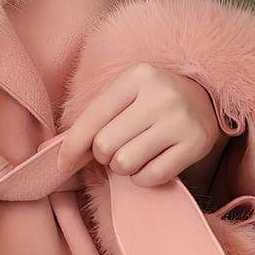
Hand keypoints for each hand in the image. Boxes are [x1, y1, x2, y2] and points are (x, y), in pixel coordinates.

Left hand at [55, 64, 223, 189]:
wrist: (205, 99)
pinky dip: (143, 177)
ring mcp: (181, 120)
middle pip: (105, 146)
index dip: (72, 147)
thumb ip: (90, 121)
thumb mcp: (124, 98)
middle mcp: (161, 95)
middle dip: (103, 156)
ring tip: (135, 153)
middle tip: (116, 148)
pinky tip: (152, 162)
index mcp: (137, 77)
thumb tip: (48, 153)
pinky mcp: (196, 145)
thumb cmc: (152, 101)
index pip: (92, 119)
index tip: (62, 164)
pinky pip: (151, 177)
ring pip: (125, 164)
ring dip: (123, 168)